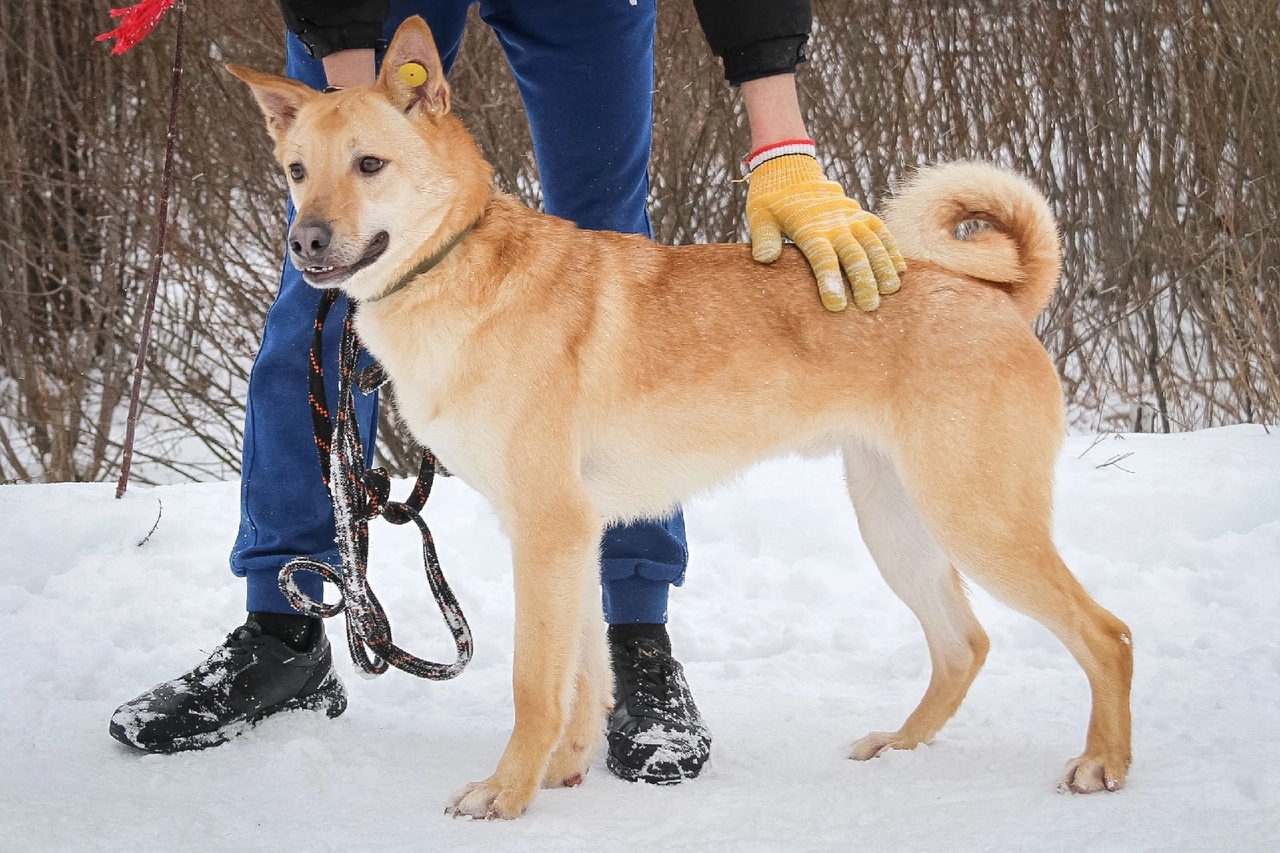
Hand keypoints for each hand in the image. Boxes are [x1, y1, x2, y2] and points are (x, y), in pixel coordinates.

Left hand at [746, 147, 904, 311]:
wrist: (790, 170)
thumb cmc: (772, 201)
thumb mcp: (759, 217)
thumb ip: (764, 238)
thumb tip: (764, 258)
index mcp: (809, 229)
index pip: (822, 259)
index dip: (830, 281)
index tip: (836, 305)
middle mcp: (835, 224)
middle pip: (854, 254)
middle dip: (864, 281)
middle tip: (869, 307)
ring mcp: (851, 217)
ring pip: (873, 243)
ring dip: (884, 267)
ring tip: (891, 290)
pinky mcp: (861, 214)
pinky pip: (881, 232)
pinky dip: (891, 249)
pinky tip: (900, 269)